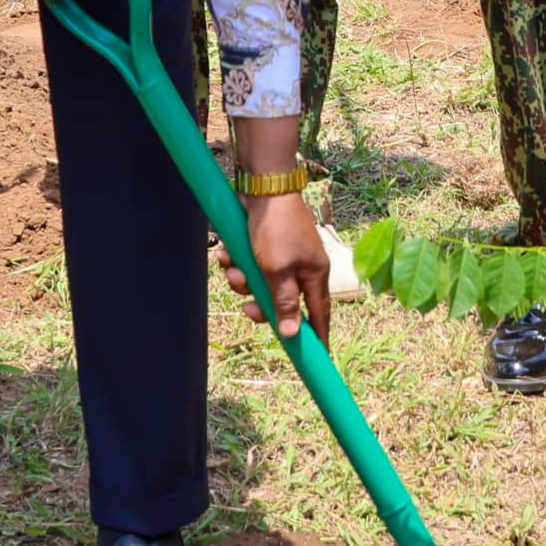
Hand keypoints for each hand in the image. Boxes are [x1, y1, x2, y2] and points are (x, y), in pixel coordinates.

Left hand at [241, 187, 331, 342]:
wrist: (263, 187)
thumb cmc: (276, 228)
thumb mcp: (278, 270)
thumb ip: (284, 302)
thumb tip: (291, 333)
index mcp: (314, 275)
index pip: (319, 314)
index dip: (317, 336)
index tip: (317, 358)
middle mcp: (301, 267)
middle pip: (282, 303)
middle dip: (260, 305)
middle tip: (247, 306)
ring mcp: (283, 256)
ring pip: (260, 285)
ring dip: (243, 281)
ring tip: (233, 269)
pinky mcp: (265, 246)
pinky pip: (250, 267)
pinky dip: (237, 263)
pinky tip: (226, 254)